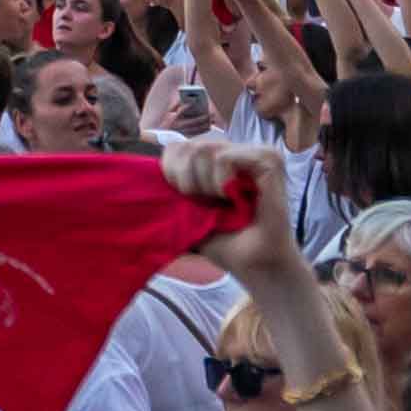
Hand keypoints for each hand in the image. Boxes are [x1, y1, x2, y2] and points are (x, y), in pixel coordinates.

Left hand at [167, 138, 294, 285]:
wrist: (257, 265)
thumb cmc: (226, 243)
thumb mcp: (188, 214)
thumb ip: (172, 190)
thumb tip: (141, 174)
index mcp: (217, 160)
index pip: (177, 147)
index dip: (171, 172)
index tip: (185, 200)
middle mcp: (237, 150)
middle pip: (187, 145)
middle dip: (187, 180)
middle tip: (207, 205)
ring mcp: (254, 152)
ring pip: (204, 148)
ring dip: (204, 184)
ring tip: (223, 203)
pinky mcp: (269, 159)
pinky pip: (224, 157)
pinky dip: (220, 182)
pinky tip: (234, 199)